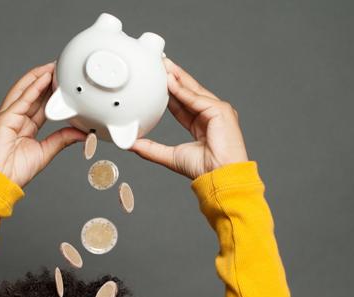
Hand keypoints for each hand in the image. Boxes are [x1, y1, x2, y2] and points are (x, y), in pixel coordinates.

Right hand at [0, 62, 87, 188]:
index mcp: (23, 126)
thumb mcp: (45, 152)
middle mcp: (14, 118)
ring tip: (53, 66)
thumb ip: (62, 139)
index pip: (39, 103)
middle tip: (60, 68)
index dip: (51, 92)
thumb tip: (81, 134)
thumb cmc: (14, 172)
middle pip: (32, 93)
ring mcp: (8, 117)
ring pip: (24, 90)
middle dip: (45, 79)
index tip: (63, 83)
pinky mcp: (4, 118)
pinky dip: (33, 87)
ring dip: (39, 77)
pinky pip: (22, 99)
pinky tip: (44, 77)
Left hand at [128, 58, 248, 179]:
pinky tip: (170, 81)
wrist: (219, 176)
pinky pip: (197, 98)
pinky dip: (182, 90)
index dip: (170, 91)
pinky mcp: (221, 110)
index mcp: (202, 124)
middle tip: (159, 63)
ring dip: (177, 77)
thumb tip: (131, 144)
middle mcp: (211, 114)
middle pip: (189, 91)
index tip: (157, 81)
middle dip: (174, 77)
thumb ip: (150, 149)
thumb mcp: (170, 156)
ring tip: (163, 64)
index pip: (182, 103)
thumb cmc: (202, 169)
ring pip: (193, 90)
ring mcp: (218, 110)